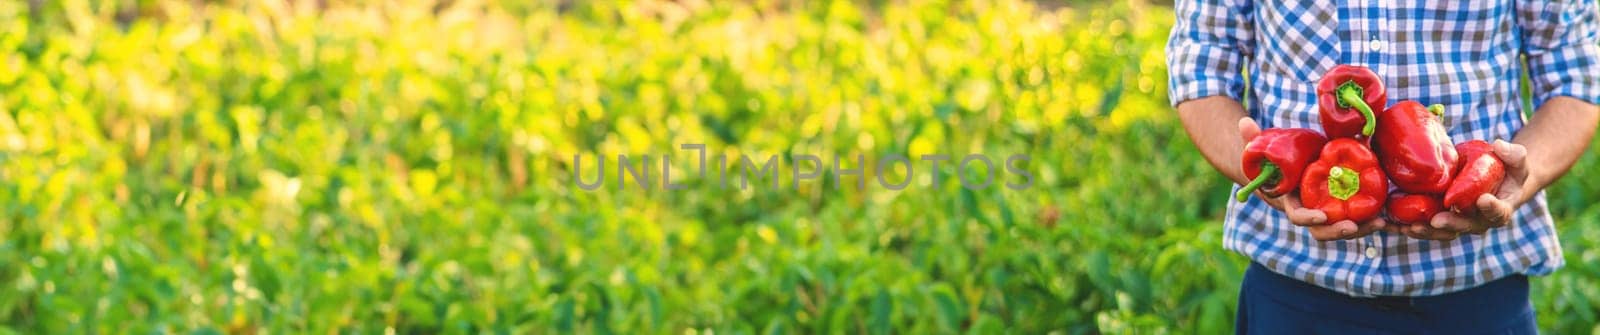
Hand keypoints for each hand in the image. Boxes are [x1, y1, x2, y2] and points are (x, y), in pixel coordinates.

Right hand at [1239, 118, 1387, 240]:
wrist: (1294, 170)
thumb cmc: (1279, 161)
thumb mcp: (1267, 150)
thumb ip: (1254, 139)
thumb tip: (1244, 122)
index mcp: (1292, 202)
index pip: (1297, 216)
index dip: (1308, 218)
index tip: (1320, 216)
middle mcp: (1311, 213)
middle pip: (1322, 231)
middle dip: (1337, 231)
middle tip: (1353, 226)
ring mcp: (1329, 214)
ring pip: (1344, 228)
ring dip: (1362, 228)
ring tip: (1380, 222)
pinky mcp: (1345, 210)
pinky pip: (1359, 219)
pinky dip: (1372, 219)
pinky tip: (1388, 216)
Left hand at [1393, 140, 1529, 239]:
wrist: (1492, 180)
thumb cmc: (1506, 169)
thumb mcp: (1515, 160)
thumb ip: (1513, 154)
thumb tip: (1500, 145)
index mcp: (1500, 208)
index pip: (1499, 212)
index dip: (1491, 208)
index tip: (1483, 200)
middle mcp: (1479, 221)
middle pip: (1465, 226)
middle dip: (1451, 224)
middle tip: (1437, 220)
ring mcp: (1458, 222)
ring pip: (1443, 231)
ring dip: (1426, 231)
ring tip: (1410, 227)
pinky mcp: (1440, 218)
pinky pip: (1424, 226)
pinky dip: (1408, 227)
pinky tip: (1392, 225)